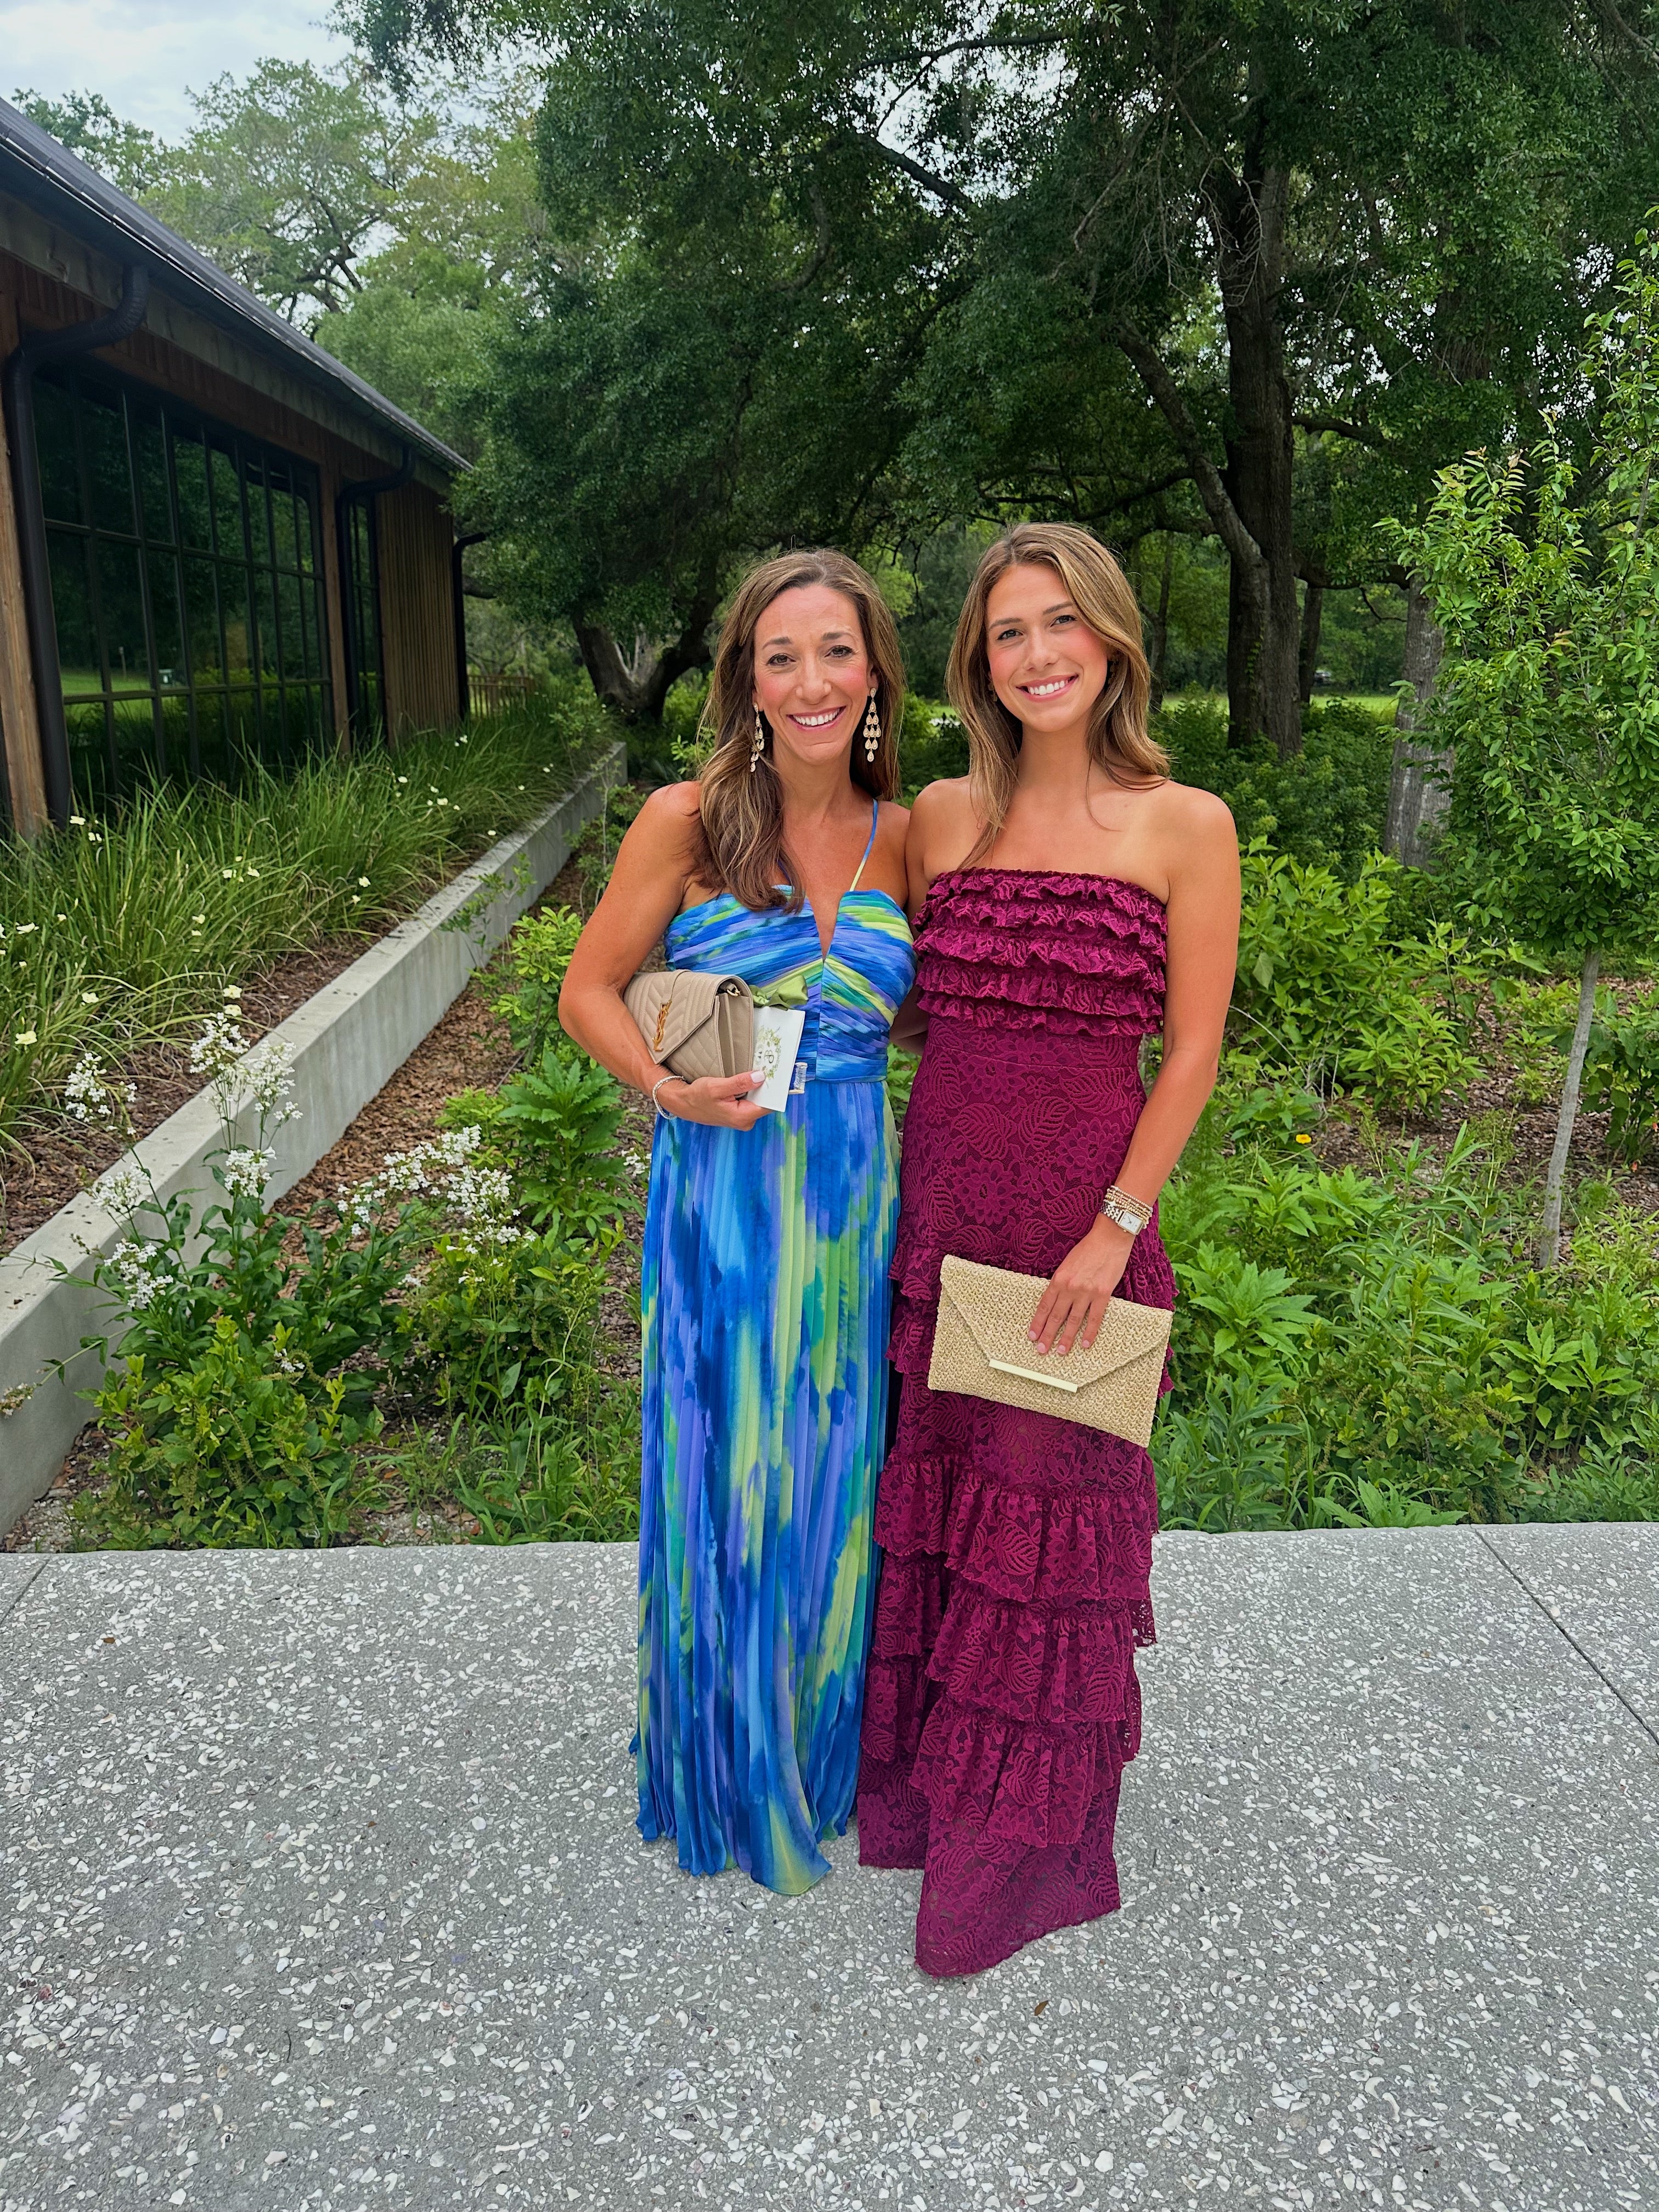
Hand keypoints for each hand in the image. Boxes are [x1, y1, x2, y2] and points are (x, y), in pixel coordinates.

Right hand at [659, 1070, 767, 1129]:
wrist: (685, 1104)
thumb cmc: (697, 1097)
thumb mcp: (717, 1087)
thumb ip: (739, 1083)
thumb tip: (760, 1077)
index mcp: (742, 1117)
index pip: (769, 1104)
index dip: (774, 1089)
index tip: (777, 1075)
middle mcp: (746, 1120)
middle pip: (766, 1102)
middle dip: (766, 1086)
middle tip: (767, 1068)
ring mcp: (743, 1118)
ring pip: (759, 1100)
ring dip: (759, 1087)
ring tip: (757, 1071)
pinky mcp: (740, 1113)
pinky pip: (752, 1100)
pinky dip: (752, 1090)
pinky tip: (749, 1080)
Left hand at [1029, 1219, 1133, 1355]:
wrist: (1109, 1239)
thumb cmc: (1087, 1249)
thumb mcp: (1067, 1264)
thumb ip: (1061, 1282)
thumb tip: (1056, 1301)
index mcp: (1058, 1279)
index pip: (1044, 1306)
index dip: (1037, 1323)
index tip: (1032, 1335)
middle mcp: (1070, 1287)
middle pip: (1056, 1316)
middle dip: (1047, 1335)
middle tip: (1041, 1350)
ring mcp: (1086, 1292)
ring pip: (1073, 1321)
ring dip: (1066, 1338)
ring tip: (1061, 1351)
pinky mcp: (1103, 1294)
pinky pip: (1095, 1318)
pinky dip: (1089, 1333)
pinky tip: (1084, 1344)